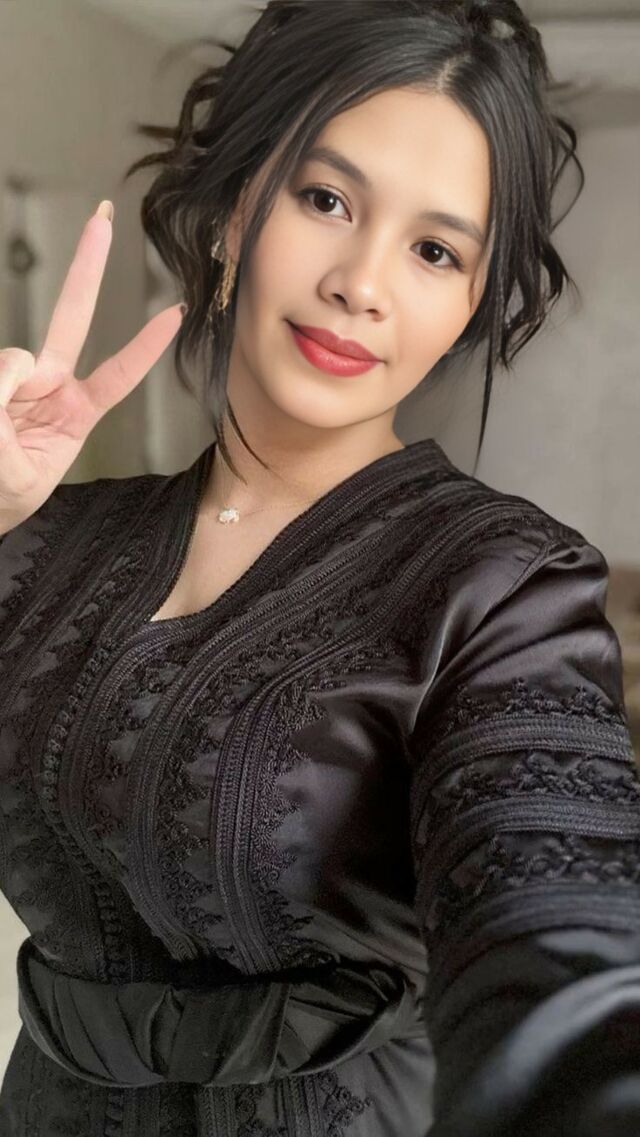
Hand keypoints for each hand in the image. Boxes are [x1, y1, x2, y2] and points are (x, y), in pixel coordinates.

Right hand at [0, 201, 184, 532]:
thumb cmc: (4, 494)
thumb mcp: (16, 472)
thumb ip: (7, 418)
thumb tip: (9, 364)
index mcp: (76, 412)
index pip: (118, 373)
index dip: (145, 345)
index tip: (177, 311)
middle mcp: (49, 384)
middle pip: (72, 316)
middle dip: (87, 267)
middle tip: (103, 218)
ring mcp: (16, 376)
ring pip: (11, 358)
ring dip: (1, 395)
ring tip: (0, 433)